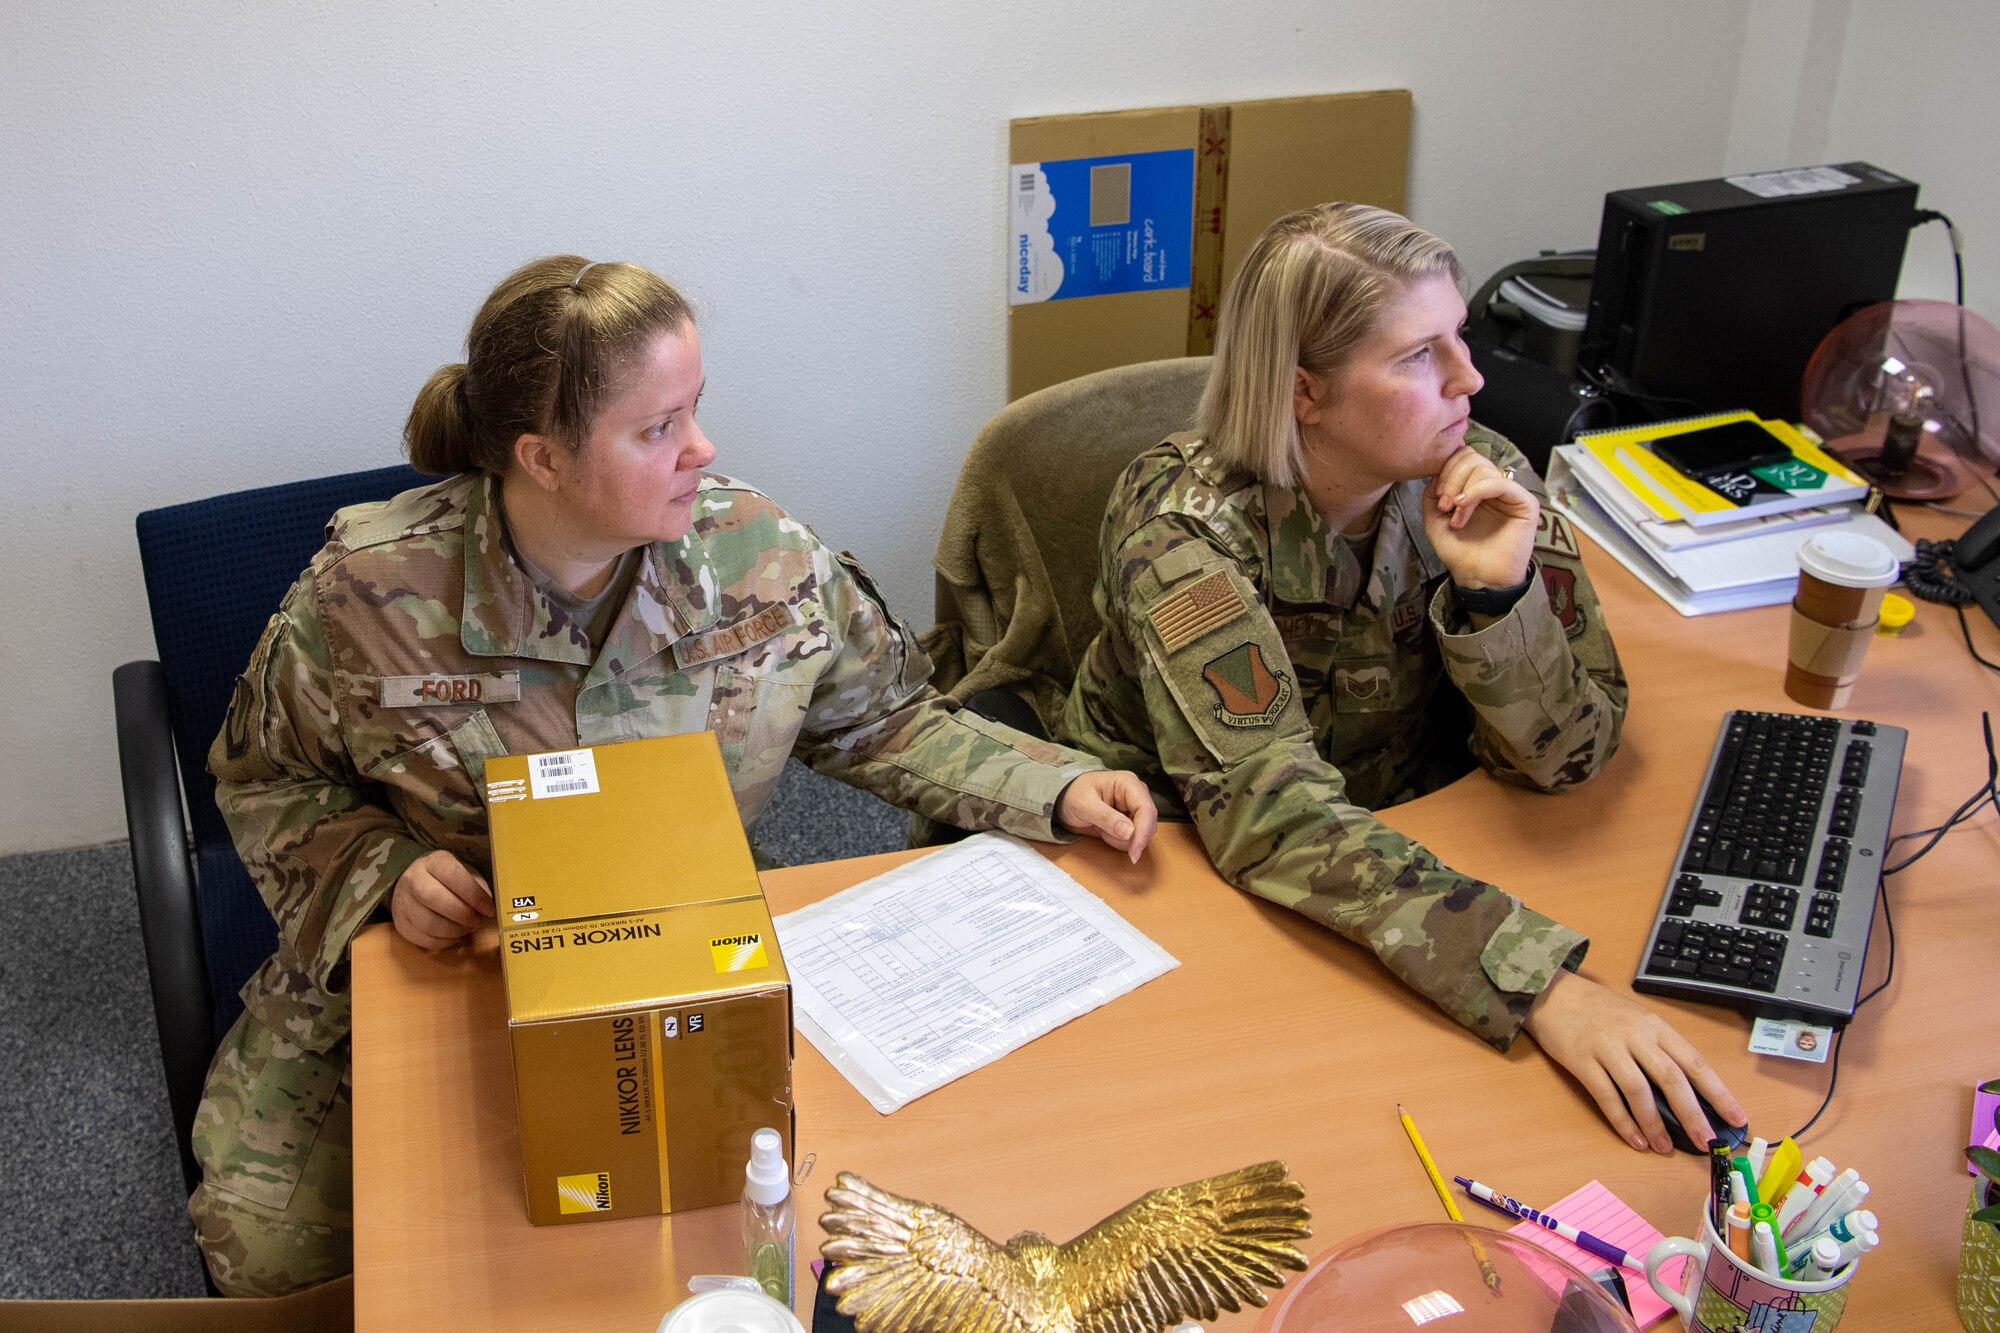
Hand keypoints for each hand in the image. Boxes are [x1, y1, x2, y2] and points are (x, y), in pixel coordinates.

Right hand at [390, 849, 493, 949]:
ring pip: (427, 922)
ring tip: (467, 929)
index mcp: (434, 861)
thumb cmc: (448, 879)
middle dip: (462, 914)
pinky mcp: (400, 923)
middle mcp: (413, 879)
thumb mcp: (465, 872)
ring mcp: (403, 902)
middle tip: (478, 921)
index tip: (489, 909)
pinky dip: (443, 942)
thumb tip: (487, 908)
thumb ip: (478, 886)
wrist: (413, 884)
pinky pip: (422, 939)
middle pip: (434, 898)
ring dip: (454, 931)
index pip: (453, 874)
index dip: (474, 894)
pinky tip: (454, 936)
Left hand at [1055, 771, 1158, 862]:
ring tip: (1100, 828)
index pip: (1146, 809)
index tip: (1134, 853)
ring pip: (1142, 834)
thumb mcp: (1084, 805)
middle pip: (1149, 823)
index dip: (1143, 832)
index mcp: (1128, 783)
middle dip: (1128, 837)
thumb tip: (1130, 832)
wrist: (1063, 800)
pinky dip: (1118, 841)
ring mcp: (1134, 808)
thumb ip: (1107, 818)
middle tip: (1103, 834)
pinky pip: (1133, 838)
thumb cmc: (1072, 795)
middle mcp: (1136, 794)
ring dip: (1120, 839)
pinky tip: (1104, 831)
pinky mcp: (1130, 820)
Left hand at [1421, 447, 1538, 589]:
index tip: (1438, 497)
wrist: (1478, 578)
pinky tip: (1463, 507)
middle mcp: (1494, 486)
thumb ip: (1433, 492)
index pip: (1464, 457)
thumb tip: (1437, 471)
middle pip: (1472, 457)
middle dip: (1452, 478)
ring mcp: (1510, 493)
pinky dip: (1476, 491)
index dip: (1447, 469)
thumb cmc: (1460, 552)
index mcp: (1476, 486)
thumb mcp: (1435, 519)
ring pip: (1483, 468)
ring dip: (1462, 491)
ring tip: (1456, 516)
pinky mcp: (1525, 503)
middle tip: (1445, 505)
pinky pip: (1499, 482)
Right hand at [1522, 972, 1746, 1153]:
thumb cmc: (1599, 1009)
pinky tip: (1634, 1139)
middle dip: (1692, 1115)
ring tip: (1665, 1148)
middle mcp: (1635, 1036)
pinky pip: (1606, 1096)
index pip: (1695, 1063)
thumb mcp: (1638, 1019)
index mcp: (1655, 1026)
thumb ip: (1659, 1050)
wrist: (1553, 992)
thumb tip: (1687, 1094)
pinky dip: (1623, 1122)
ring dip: (1655, 1124)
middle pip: (1671, 1079)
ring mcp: (1607, 1048)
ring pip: (1638, 1091)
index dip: (1719, 1094)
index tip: (1737, 1119)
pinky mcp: (1582, 1061)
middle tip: (1706, 1142)